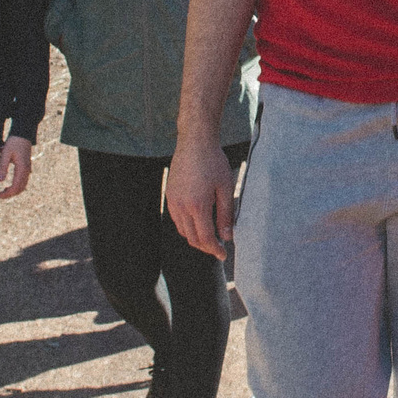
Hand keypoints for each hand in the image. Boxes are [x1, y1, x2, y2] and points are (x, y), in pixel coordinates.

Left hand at [0, 135, 32, 200]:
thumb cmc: (14, 142)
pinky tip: (8, 185)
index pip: (14, 188)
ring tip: (2, 192)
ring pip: (22, 187)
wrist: (23, 134)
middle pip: (19, 190)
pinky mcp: (26, 168)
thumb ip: (2, 167)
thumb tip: (0, 181)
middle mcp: (26, 171)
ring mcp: (27, 170)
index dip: (5, 194)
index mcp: (22, 169)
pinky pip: (23, 182)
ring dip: (12, 191)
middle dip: (8, 195)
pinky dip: (16, 187)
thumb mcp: (5, 154)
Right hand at [166, 140, 238, 259]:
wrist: (195, 142)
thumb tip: (227, 236)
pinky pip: (176, 219)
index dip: (215, 250)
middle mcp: (181, 206)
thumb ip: (226, 214)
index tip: (223, 255)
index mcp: (198, 206)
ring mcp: (173, 201)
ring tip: (210, 237)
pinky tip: (198, 223)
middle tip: (218, 248)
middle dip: (206, 247)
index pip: (205, 238)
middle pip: (192, 238)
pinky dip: (187, 227)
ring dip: (196, 238)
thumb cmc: (214, 162)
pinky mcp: (170, 195)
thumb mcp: (226, 188)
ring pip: (183, 231)